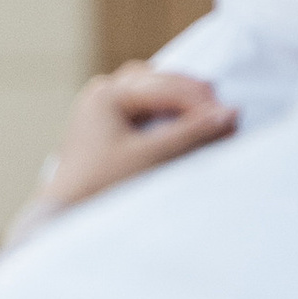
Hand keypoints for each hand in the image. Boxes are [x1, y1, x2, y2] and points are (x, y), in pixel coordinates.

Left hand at [15, 63, 234, 231]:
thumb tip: (232, 114)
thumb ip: (192, 134)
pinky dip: (162, 111)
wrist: (64, 217)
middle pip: (158, 81)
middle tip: (221, 112)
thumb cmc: (101, 188)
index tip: (233, 117)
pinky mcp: (102, 124)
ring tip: (204, 114)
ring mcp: (99, 106)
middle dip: (191, 96)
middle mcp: (101, 92)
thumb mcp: (151, 158)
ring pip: (150, 90)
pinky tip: (180, 124)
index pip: (166, 88)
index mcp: (107, 94)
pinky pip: (140, 106)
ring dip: (177, 99)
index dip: (201, 103)